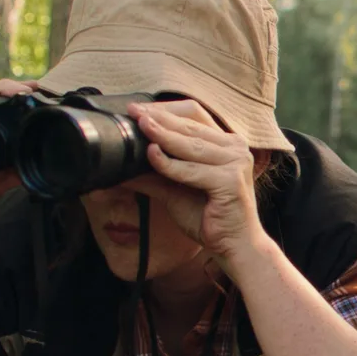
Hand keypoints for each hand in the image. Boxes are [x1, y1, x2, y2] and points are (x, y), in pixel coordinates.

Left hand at [123, 100, 267, 263]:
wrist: (236, 246)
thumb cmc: (210, 218)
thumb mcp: (175, 192)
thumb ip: (154, 176)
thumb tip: (120, 169)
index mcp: (226, 145)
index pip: (193, 117)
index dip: (165, 111)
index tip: (137, 109)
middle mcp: (235, 148)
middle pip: (191, 125)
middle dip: (159, 118)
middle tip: (133, 112)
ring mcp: (236, 163)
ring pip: (191, 145)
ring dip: (162, 135)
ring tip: (140, 126)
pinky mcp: (230, 181)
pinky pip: (191, 170)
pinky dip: (170, 164)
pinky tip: (151, 155)